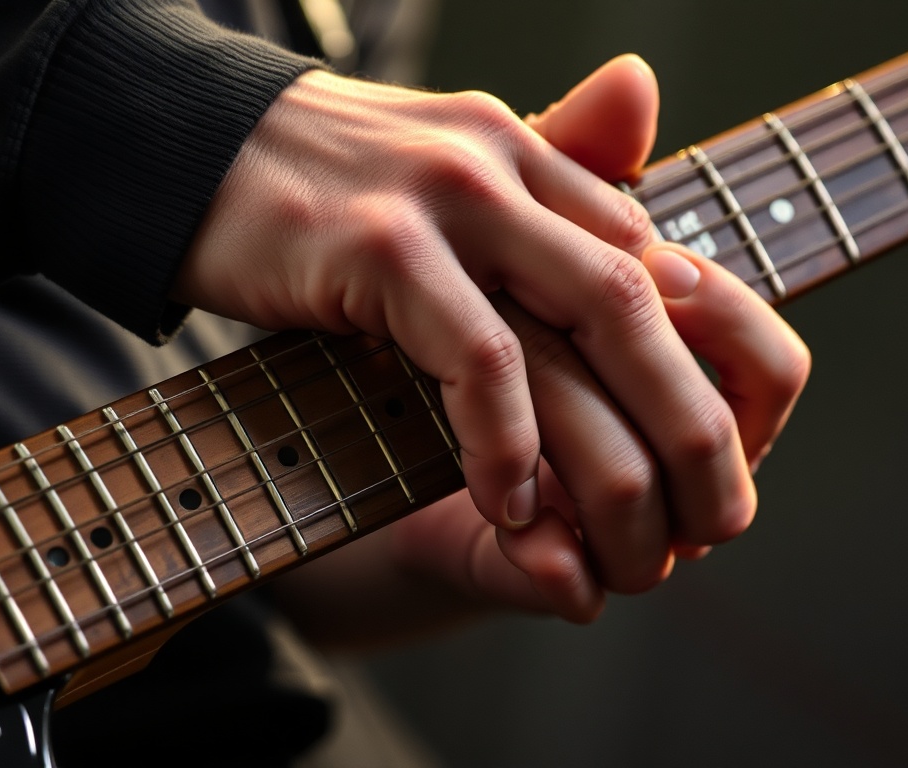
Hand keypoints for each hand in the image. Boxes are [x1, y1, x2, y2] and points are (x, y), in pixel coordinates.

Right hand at [178, 56, 808, 626]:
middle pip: (647, 294)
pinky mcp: (382, 246)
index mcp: (527, 154)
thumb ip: (531, 233)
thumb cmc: (320, 194)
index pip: (654, 253)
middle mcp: (505, 166)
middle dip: (698, 420)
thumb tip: (643, 277)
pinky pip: (477, 357)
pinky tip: (509, 506)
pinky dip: (504, 442)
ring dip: (623, 452)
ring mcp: (448, 198)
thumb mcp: (438, 203)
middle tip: (719, 519)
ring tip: (637, 540)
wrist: (188, 150)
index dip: (699, 360)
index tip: (711, 449)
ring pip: (590, 322)